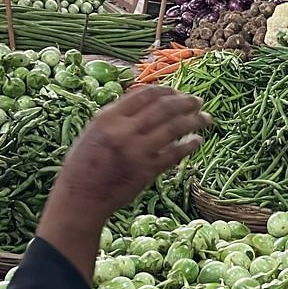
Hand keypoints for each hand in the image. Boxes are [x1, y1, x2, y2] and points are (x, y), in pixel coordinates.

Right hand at [37, 89, 209, 276]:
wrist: (81, 197)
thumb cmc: (85, 163)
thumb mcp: (94, 130)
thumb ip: (118, 116)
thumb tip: (148, 101)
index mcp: (109, 118)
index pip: (145, 95)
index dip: (166, 91)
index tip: (178, 92)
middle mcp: (124, 131)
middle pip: (164, 108)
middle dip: (186, 102)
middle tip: (198, 101)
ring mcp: (137, 151)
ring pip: (174, 128)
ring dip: (194, 121)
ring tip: (206, 119)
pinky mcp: (147, 170)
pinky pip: (175, 154)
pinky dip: (189, 145)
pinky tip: (197, 141)